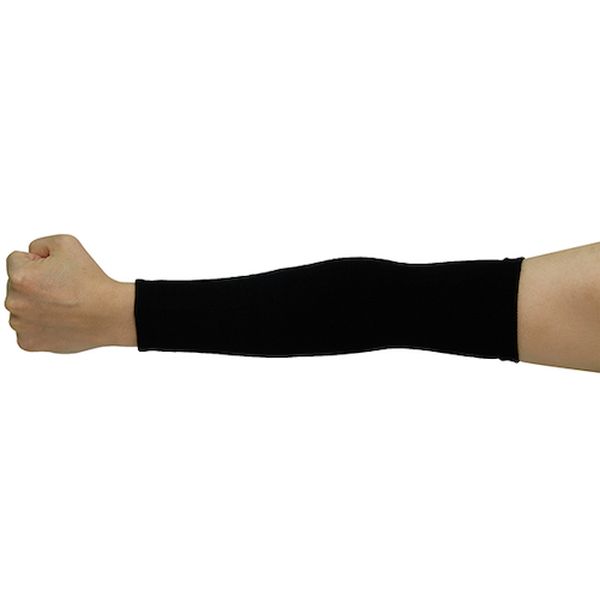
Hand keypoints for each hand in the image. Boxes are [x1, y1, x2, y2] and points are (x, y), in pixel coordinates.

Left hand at [5, 234, 135, 352]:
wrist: (109, 314)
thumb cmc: (92, 283)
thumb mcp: (67, 243)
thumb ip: (39, 244)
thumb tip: (30, 255)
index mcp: (20, 277)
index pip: (16, 259)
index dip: (39, 262)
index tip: (59, 272)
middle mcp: (15, 302)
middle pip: (16, 285)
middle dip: (35, 284)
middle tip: (63, 289)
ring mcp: (20, 325)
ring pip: (22, 306)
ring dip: (36, 304)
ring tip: (63, 305)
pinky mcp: (28, 342)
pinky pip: (27, 328)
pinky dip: (40, 325)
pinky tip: (59, 320)